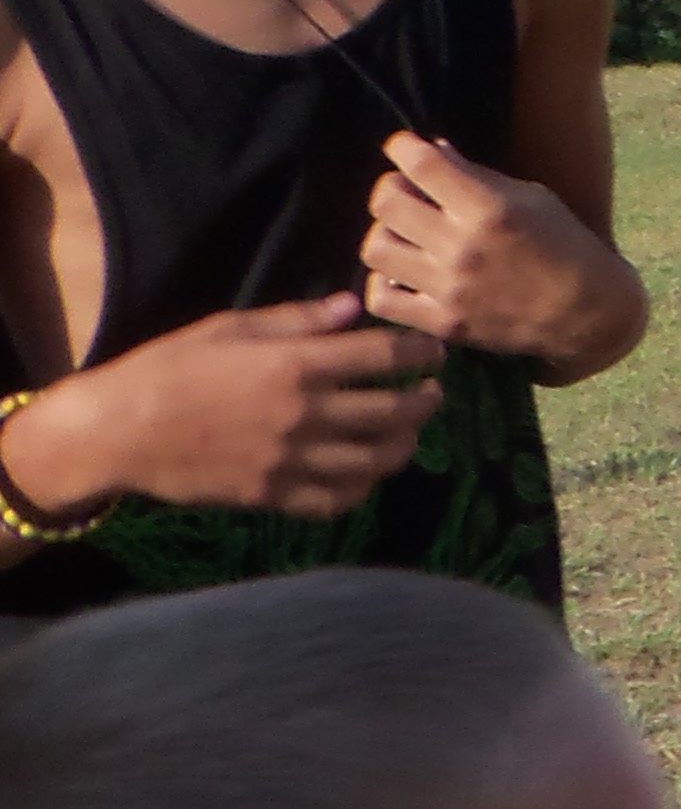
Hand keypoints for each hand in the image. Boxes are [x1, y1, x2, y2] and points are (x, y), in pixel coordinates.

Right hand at [11, 295, 440, 518]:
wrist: (117, 432)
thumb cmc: (169, 368)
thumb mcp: (231, 328)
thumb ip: (298, 321)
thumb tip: (352, 309)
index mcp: (295, 366)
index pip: (383, 357)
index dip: (420, 352)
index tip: (434, 351)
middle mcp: (303, 415)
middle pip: (393, 412)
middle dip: (426, 401)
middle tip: (435, 392)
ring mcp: (290, 460)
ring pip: (375, 461)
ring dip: (405, 445)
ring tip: (411, 432)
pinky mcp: (272, 495)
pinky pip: (335, 500)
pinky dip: (362, 488)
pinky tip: (368, 475)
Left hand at [362, 134, 643, 372]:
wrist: (587, 312)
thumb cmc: (565, 244)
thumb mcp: (532, 198)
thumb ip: (477, 176)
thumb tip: (433, 149)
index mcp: (490, 208)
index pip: (421, 163)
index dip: (402, 147)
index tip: (404, 147)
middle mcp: (463, 245)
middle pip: (387, 203)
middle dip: (391, 188)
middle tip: (407, 193)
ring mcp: (449, 287)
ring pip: (376, 248)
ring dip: (386, 234)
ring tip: (405, 235)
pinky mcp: (443, 322)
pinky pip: (381, 298)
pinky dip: (384, 282)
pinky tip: (404, 275)